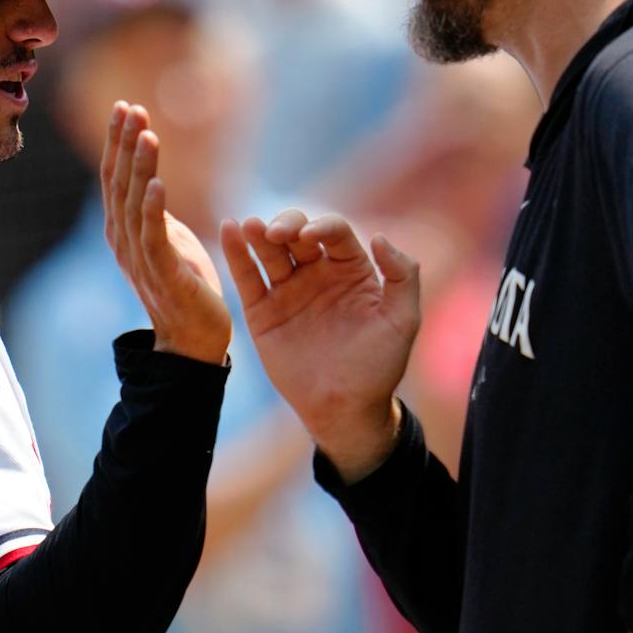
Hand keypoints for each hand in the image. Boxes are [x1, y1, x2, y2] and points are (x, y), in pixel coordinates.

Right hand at [102, 102, 229, 365]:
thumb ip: (155, 213)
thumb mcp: (168, 240)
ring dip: (140, 168)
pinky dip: (154, 208)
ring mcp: (140, 258)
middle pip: (118, 183)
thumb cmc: (184, 289)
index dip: (118, 141)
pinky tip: (159, 183)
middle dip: (124, 144)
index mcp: (123, 230)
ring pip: (134, 204)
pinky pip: (154, 237)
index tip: (126, 106)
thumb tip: (151, 183)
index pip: (115, 176)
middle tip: (132, 108)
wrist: (192, 342)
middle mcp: (123, 240)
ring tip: (148, 134)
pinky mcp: (163, 275)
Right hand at [219, 208, 419, 480]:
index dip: (323, 226)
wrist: (344, 408)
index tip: (312, 235)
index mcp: (351, 269)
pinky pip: (248, 277)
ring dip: (260, 233)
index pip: (334, 232)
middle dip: (288, 224)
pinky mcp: (263, 311)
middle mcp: (318, 273)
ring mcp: (288, 290)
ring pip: (271, 251)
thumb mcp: (403, 321)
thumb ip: (403, 276)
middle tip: (278, 232)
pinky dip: (237, 252)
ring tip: (252, 226)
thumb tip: (379, 237)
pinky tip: (230, 230)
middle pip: (298, 232)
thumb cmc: (378, 366)